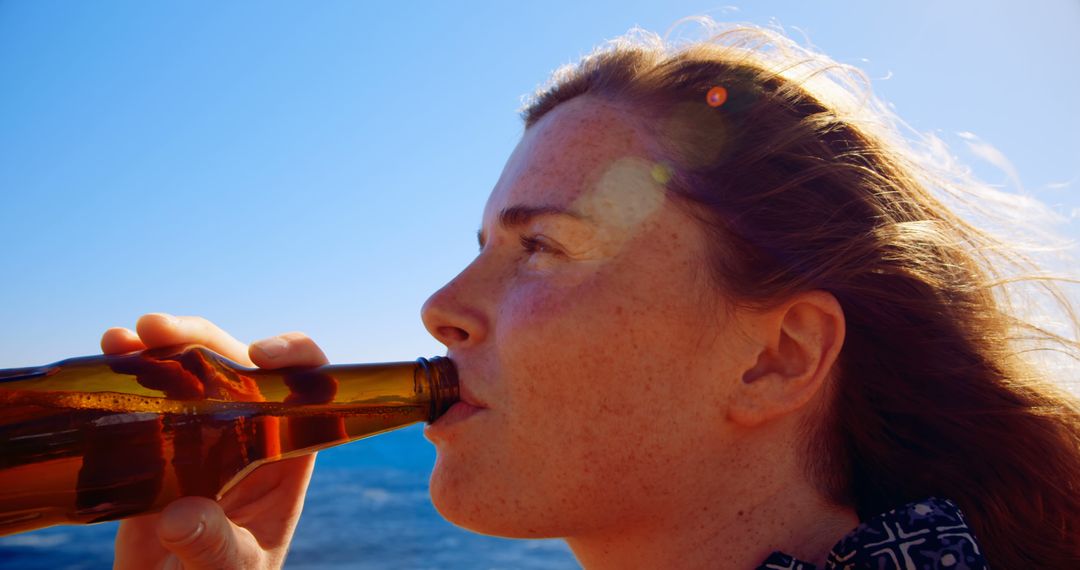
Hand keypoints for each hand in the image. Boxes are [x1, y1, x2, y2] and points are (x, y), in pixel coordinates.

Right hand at [101, 313, 327, 569]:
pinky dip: (127, 369)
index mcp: (287, 453)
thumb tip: (181, 516)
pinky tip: (108, 354)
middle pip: (237, 364)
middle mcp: (248, 433)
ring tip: (123, 338)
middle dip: (202, 337)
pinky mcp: (156, 446)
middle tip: (157, 328)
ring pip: (189, 371)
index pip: (308, 386)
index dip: (293, 356)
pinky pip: (146, 397)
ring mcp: (201, 434)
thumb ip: (213, 546)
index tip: (259, 355)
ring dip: (159, 345)